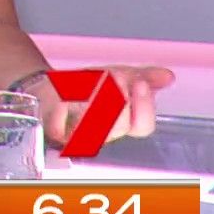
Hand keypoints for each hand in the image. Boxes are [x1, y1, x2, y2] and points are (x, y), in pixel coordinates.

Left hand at [37, 65, 175, 147]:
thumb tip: (167, 76)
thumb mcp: (115, 76)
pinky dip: (70, 103)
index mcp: (123, 125)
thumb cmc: (82, 87)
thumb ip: (143, 76)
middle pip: (120, 125)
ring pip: (95, 126)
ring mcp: (81, 137)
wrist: (46, 89)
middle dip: (119, 96)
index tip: (140, 82)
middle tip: (113, 76)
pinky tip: (72, 89)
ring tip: (94, 78)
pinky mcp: (56, 134)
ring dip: (96, 97)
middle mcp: (104, 135)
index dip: (145, 106)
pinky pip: (66, 125)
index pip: (143, 126)